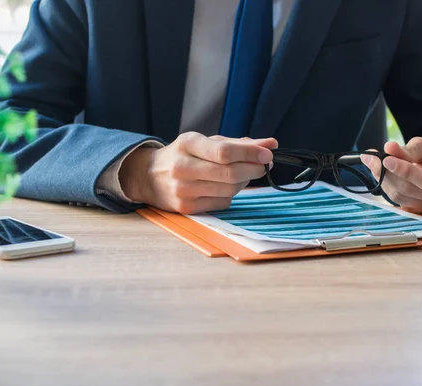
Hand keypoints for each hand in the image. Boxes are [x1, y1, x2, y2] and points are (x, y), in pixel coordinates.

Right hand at [119, 132, 277, 213]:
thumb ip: (239, 143)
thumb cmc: (185, 155)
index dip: (250, 154)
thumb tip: (271, 143)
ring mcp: (183, 190)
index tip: (268, 154)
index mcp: (188, 144)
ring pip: (229, 190)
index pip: (224, 152)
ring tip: (244, 174)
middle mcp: (182, 166)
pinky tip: (224, 187)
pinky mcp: (186, 208)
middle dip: (253, 169)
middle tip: (263, 166)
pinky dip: (230, 195)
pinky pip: (222, 202)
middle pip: (230, 173)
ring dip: (244, 182)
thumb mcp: (205, 142)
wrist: (150, 176)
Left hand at [361, 137, 421, 215]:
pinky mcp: (419, 213)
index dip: (405, 171)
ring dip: (383, 179)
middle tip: (371, 157)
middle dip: (387, 173)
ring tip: (375, 163)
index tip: (386, 159)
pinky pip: (396, 201)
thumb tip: (389, 148)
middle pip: (409, 189)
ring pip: (399, 197)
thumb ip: (409, 149)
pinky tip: (381, 174)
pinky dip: (386, 187)